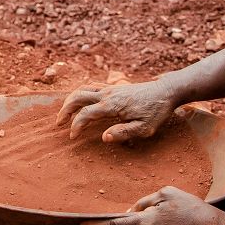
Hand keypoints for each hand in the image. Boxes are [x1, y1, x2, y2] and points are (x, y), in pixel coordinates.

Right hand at [58, 75, 179, 142]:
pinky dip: (81, 93)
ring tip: (65, 112)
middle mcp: (107, 94)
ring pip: (82, 89)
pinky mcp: (113, 87)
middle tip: (58, 122)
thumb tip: (104, 137)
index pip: (86, 114)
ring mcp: (109, 89)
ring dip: (70, 100)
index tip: (72, 136)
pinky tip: (81, 101)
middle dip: (65, 109)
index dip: (76, 125)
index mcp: (112, 105)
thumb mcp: (144, 128)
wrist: (165, 91)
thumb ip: (123, 133)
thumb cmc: (156, 111)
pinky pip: (91, 87)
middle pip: (77, 97)